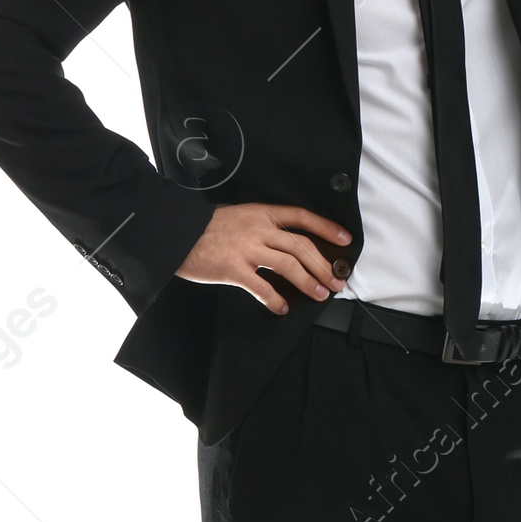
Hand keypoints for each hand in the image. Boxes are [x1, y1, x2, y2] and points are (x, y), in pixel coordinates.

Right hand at [177, 203, 351, 315]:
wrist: (175, 233)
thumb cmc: (205, 227)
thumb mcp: (237, 215)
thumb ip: (260, 225)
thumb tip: (284, 242)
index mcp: (261, 214)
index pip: (301, 217)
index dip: (326, 227)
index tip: (344, 240)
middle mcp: (258, 229)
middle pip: (301, 246)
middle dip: (323, 265)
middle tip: (336, 281)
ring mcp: (246, 249)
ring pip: (288, 266)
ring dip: (308, 282)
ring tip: (320, 294)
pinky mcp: (233, 269)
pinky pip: (262, 287)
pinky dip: (276, 300)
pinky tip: (282, 307)